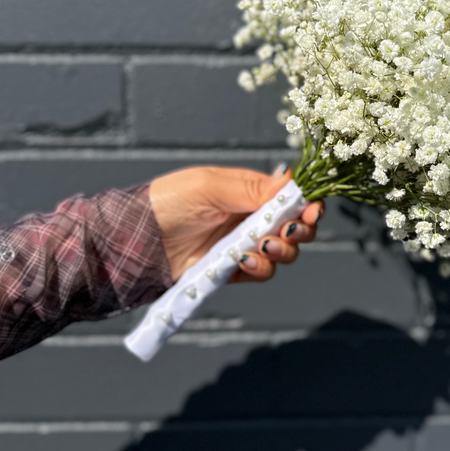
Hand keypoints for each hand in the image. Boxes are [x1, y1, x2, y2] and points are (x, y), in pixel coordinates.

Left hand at [148, 165, 322, 283]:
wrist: (137, 240)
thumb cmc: (167, 202)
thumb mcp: (209, 187)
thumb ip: (251, 187)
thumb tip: (290, 178)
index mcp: (249, 191)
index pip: (290, 197)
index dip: (307, 204)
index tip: (312, 211)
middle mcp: (251, 217)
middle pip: (295, 226)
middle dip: (299, 231)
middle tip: (287, 232)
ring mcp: (243, 244)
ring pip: (283, 252)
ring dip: (280, 251)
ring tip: (261, 248)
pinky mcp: (233, 269)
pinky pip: (260, 272)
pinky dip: (259, 269)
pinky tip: (243, 262)